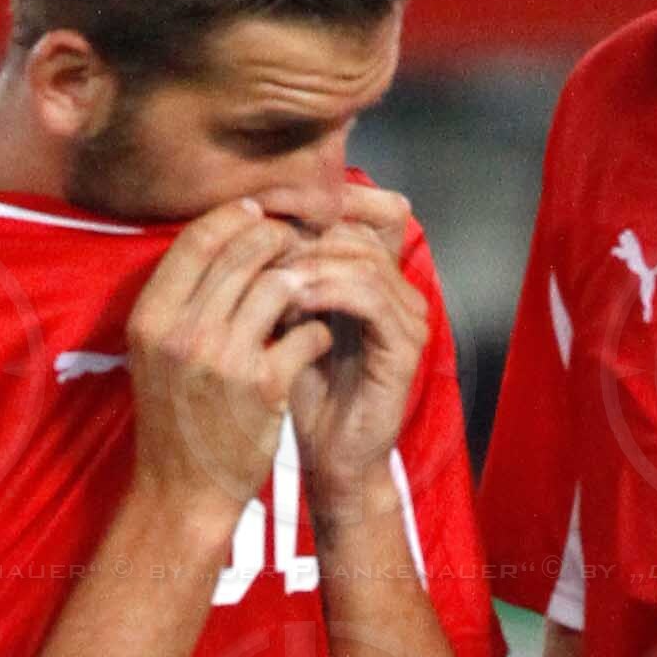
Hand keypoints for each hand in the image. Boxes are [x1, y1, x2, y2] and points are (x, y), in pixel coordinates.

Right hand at [123, 203, 328, 534]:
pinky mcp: (264, 388)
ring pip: (279, 285)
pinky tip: (319, 338)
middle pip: (242, 253)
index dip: (235, 217)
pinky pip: (306, 334)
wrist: (182, 494)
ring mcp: (223, 359)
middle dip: (278, 238)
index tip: (260, 214)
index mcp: (151, 318)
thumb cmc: (173, 420)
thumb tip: (220, 240)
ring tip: (313, 288)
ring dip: (304, 280)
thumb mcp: (154, 355)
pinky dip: (319, 330)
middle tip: (300, 241)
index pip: (198, 239)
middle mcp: (182, 332)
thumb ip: (179, 301)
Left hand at [281, 198, 427, 514]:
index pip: (358, 211)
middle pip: (357, 229)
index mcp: (374, 276)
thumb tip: (248, 223)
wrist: (332, 457)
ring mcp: (408, 316)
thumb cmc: (305, 391)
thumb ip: (283, 273)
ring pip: (362, 258)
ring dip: (311, 261)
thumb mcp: (287, 319)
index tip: (261, 202)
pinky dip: (328, 290)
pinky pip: (369, 297)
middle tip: (259, 240)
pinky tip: (292, 298)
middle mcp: (399, 289)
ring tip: (270, 274)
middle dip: (304, 230)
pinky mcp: (406, 345)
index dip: (313, 199)